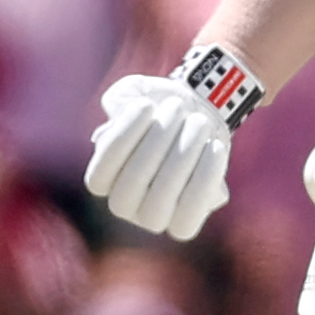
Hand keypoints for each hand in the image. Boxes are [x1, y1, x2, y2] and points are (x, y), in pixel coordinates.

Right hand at [85, 51, 258, 241]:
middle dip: (156, 142)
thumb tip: (120, 115)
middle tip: (177, 107)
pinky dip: (205, 177)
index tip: (145, 104)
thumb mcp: (135, 91)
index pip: (99, 174)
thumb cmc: (160, 105)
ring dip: (182, 156)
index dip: (122, 138)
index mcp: (102, 179)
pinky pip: (191, 211)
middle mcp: (123, 205)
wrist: (199, 115)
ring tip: (198, 121)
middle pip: (131, 185)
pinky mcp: (184, 224)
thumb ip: (120, 98)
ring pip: (160, 200)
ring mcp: (152, 218)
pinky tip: (214, 146)